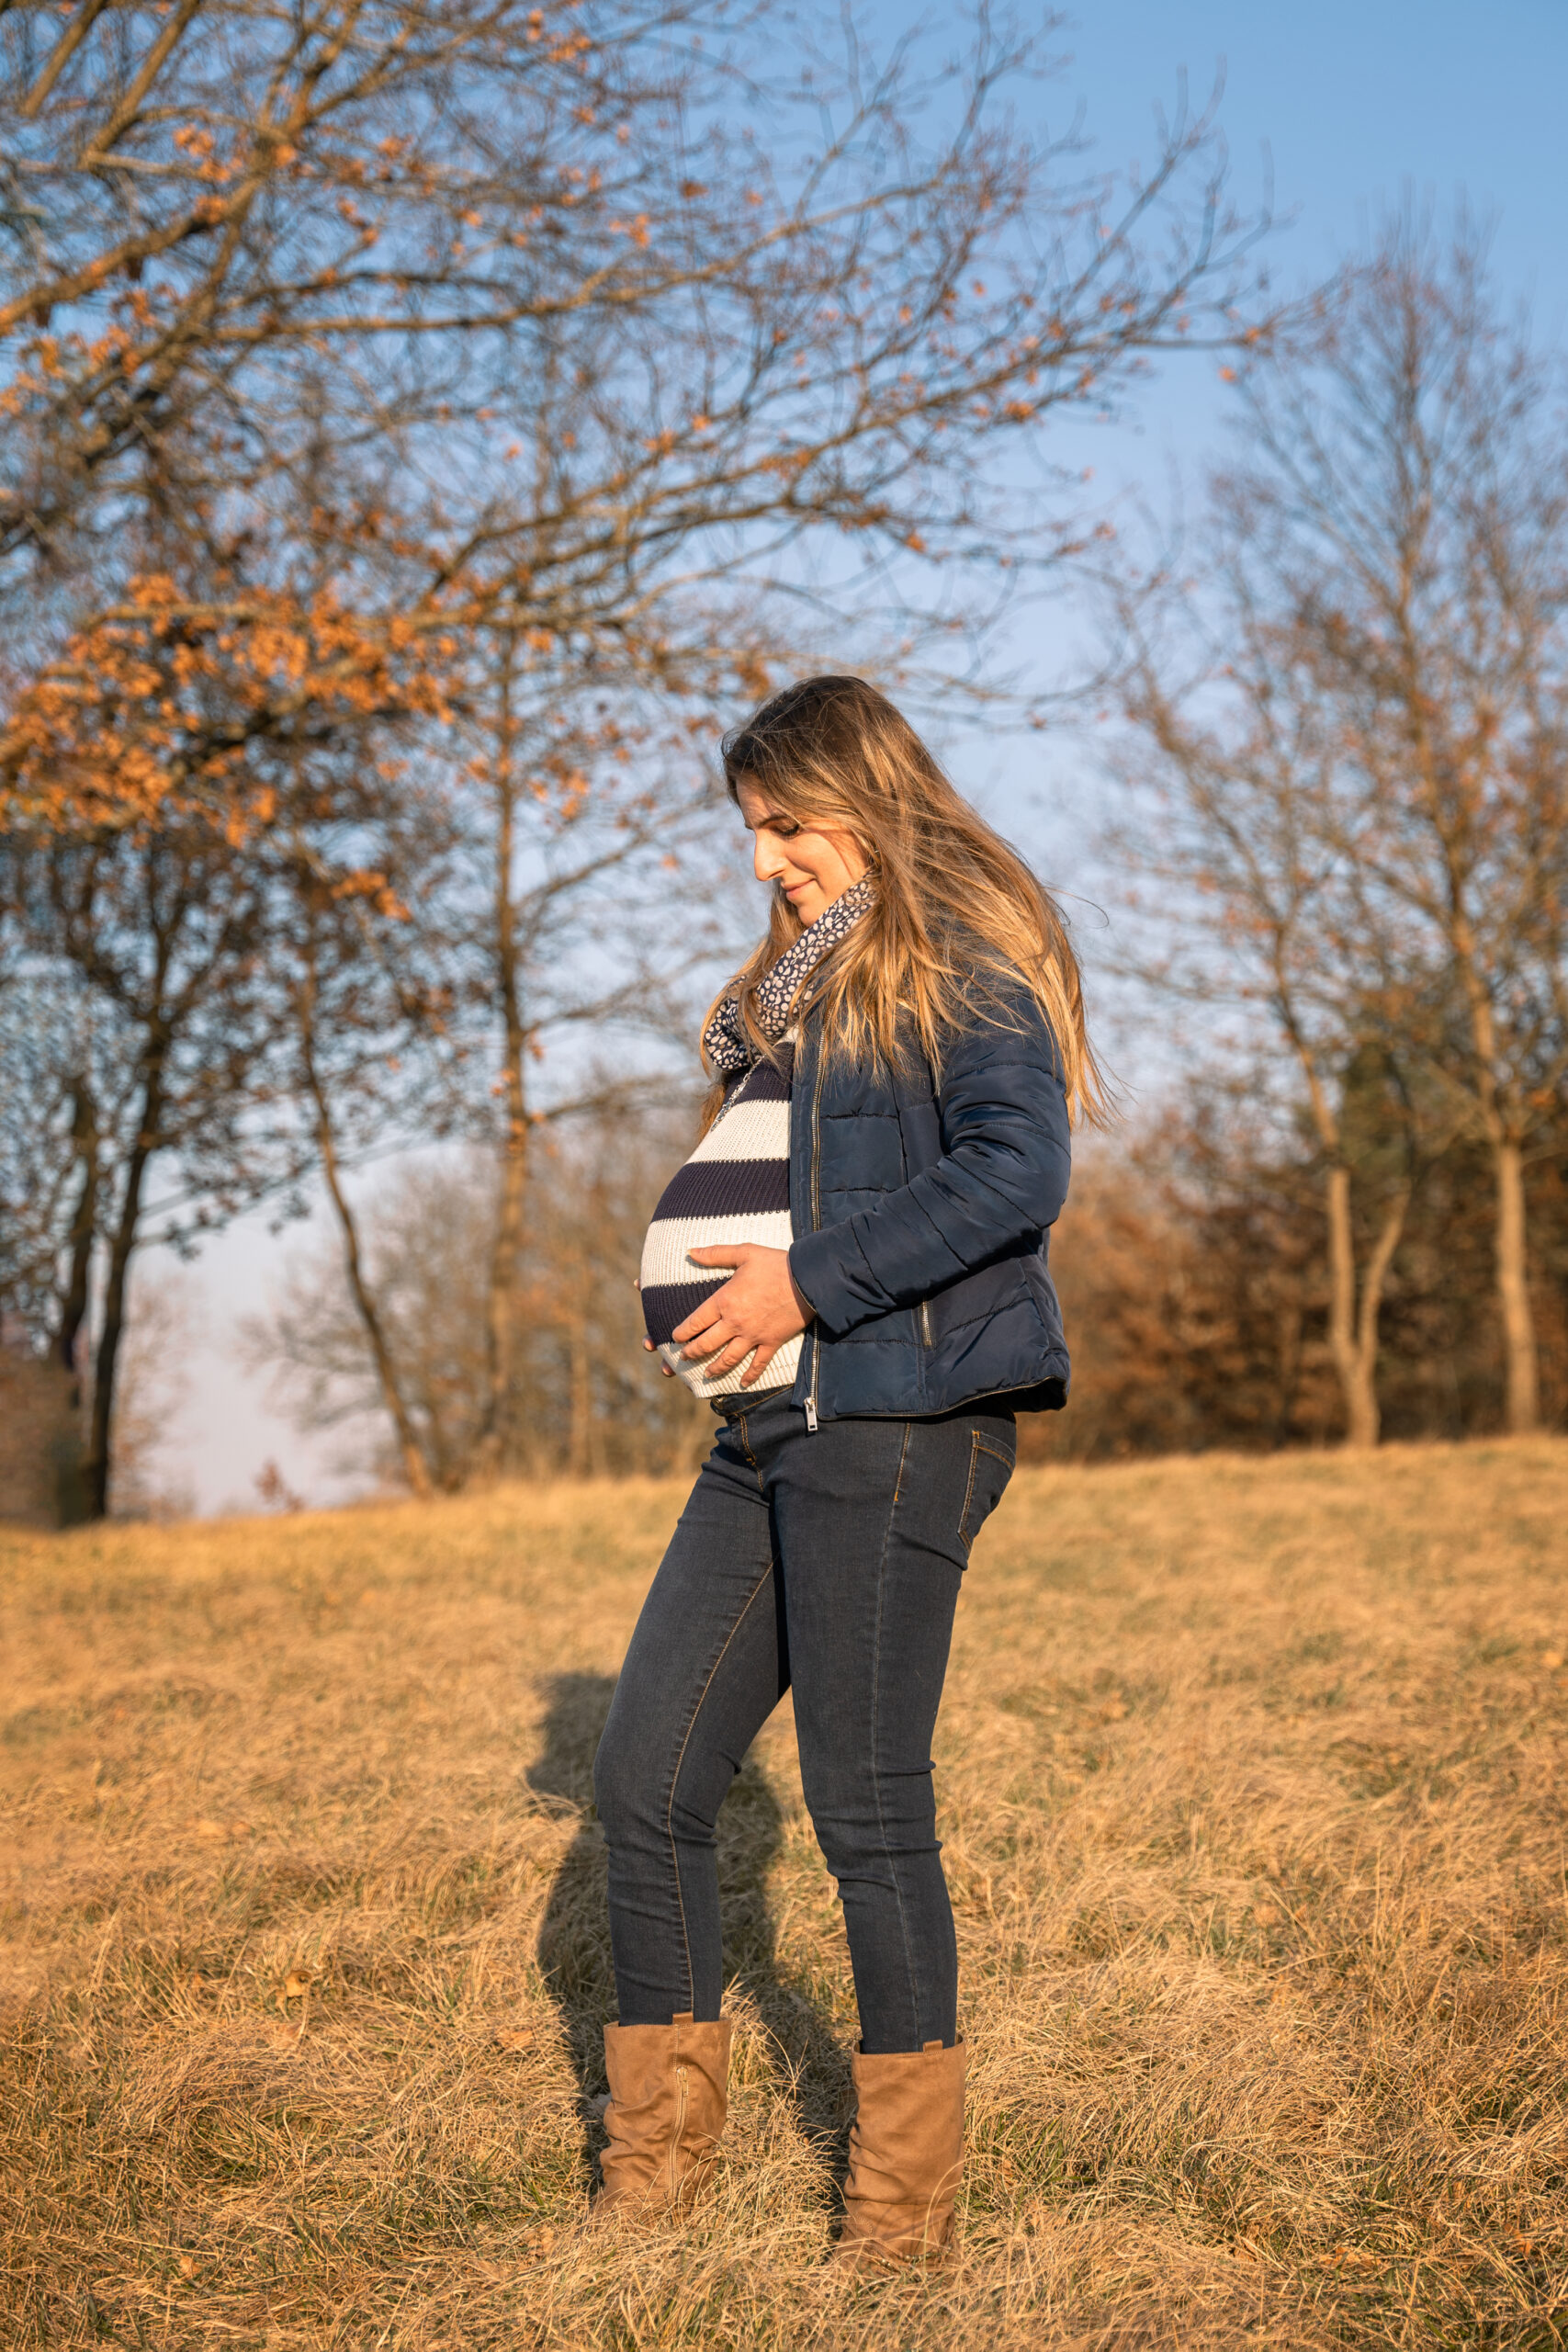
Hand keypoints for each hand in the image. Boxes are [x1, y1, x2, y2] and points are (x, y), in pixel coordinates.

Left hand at [669, 1243, 813, 1385]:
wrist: (808, 1279)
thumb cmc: (775, 1264)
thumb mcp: (744, 1253)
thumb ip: (715, 1254)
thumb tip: (690, 1251)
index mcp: (725, 1301)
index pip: (696, 1322)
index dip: (683, 1332)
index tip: (675, 1338)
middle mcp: (735, 1322)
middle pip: (707, 1344)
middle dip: (693, 1352)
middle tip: (684, 1357)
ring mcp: (753, 1335)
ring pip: (729, 1358)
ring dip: (715, 1368)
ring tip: (707, 1374)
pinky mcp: (771, 1342)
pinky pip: (758, 1364)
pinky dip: (750, 1375)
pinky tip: (743, 1383)